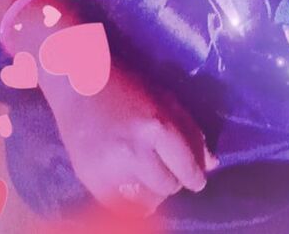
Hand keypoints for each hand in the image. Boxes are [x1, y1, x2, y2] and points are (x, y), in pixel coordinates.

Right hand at [51, 64, 213, 214]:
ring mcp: (110, 169)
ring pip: (146, 202)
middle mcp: (134, 151)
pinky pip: (121, 205)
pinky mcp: (90, 180)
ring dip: (152, 191)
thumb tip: (211, 165)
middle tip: (166, 168)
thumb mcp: (164, 99)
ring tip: (146, 174)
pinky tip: (128, 179)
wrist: (78, 83)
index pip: (187, 168)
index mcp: (156, 126)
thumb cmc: (126, 85)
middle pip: (168, 187)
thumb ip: (189, 131)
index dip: (195, 177)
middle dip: (172, 180)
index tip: (196, 179)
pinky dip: (129, 198)